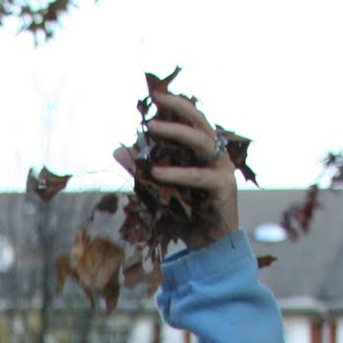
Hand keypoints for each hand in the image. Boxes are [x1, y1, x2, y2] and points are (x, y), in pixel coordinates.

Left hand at [146, 88, 238, 248]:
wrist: (208, 248)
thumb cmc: (186, 217)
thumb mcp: (158, 189)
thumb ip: (142, 169)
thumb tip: (118, 149)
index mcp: (205, 152)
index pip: (192, 121)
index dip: (176, 106)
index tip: (155, 94)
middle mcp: (217, 156)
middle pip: (200, 123)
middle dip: (178, 108)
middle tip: (155, 101)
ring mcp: (223, 171)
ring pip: (201, 143)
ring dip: (176, 133)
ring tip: (152, 128)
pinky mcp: (223, 189)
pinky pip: (198, 177)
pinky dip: (176, 174)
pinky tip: (156, 173)